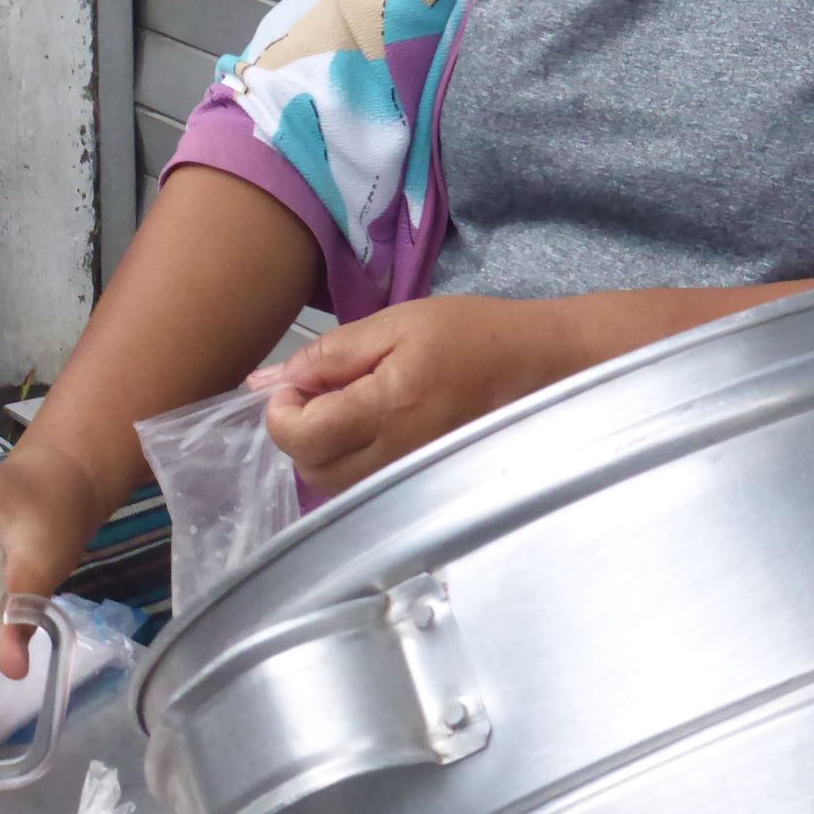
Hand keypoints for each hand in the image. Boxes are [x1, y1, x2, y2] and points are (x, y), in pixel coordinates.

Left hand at [256, 295, 571, 494]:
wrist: (540, 366)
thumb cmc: (470, 335)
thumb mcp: (394, 324)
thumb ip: (331, 355)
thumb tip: (273, 380)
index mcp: (388, 409)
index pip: (302, 438)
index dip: (282, 412)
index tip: (296, 383)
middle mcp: (397, 456)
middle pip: (312, 470)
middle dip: (299, 432)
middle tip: (320, 392)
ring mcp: (412, 478)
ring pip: (335, 487)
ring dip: (322, 451)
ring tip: (347, 408)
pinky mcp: (423, 486)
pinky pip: (364, 488)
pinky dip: (349, 464)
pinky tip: (369, 430)